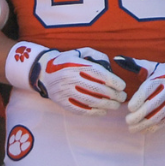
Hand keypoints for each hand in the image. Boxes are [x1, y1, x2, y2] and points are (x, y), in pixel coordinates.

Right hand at [6, 44, 125, 115]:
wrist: (42, 72)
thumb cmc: (66, 62)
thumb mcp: (79, 53)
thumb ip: (96, 56)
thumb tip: (111, 67)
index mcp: (75, 64)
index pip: (99, 74)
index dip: (114, 81)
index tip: (122, 86)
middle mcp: (69, 77)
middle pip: (98, 89)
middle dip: (114, 95)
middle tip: (122, 97)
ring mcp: (64, 91)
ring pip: (91, 101)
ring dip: (107, 105)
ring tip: (115, 105)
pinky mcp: (61, 102)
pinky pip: (81, 109)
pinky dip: (94, 112)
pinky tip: (103, 111)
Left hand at [113, 57, 164, 133]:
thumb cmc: (162, 72)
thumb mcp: (150, 65)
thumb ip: (133, 64)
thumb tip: (117, 58)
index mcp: (160, 78)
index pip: (149, 90)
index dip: (138, 100)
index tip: (129, 108)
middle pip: (154, 105)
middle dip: (139, 115)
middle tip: (127, 121)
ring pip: (160, 115)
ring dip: (145, 124)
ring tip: (132, 128)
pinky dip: (155, 127)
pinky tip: (144, 130)